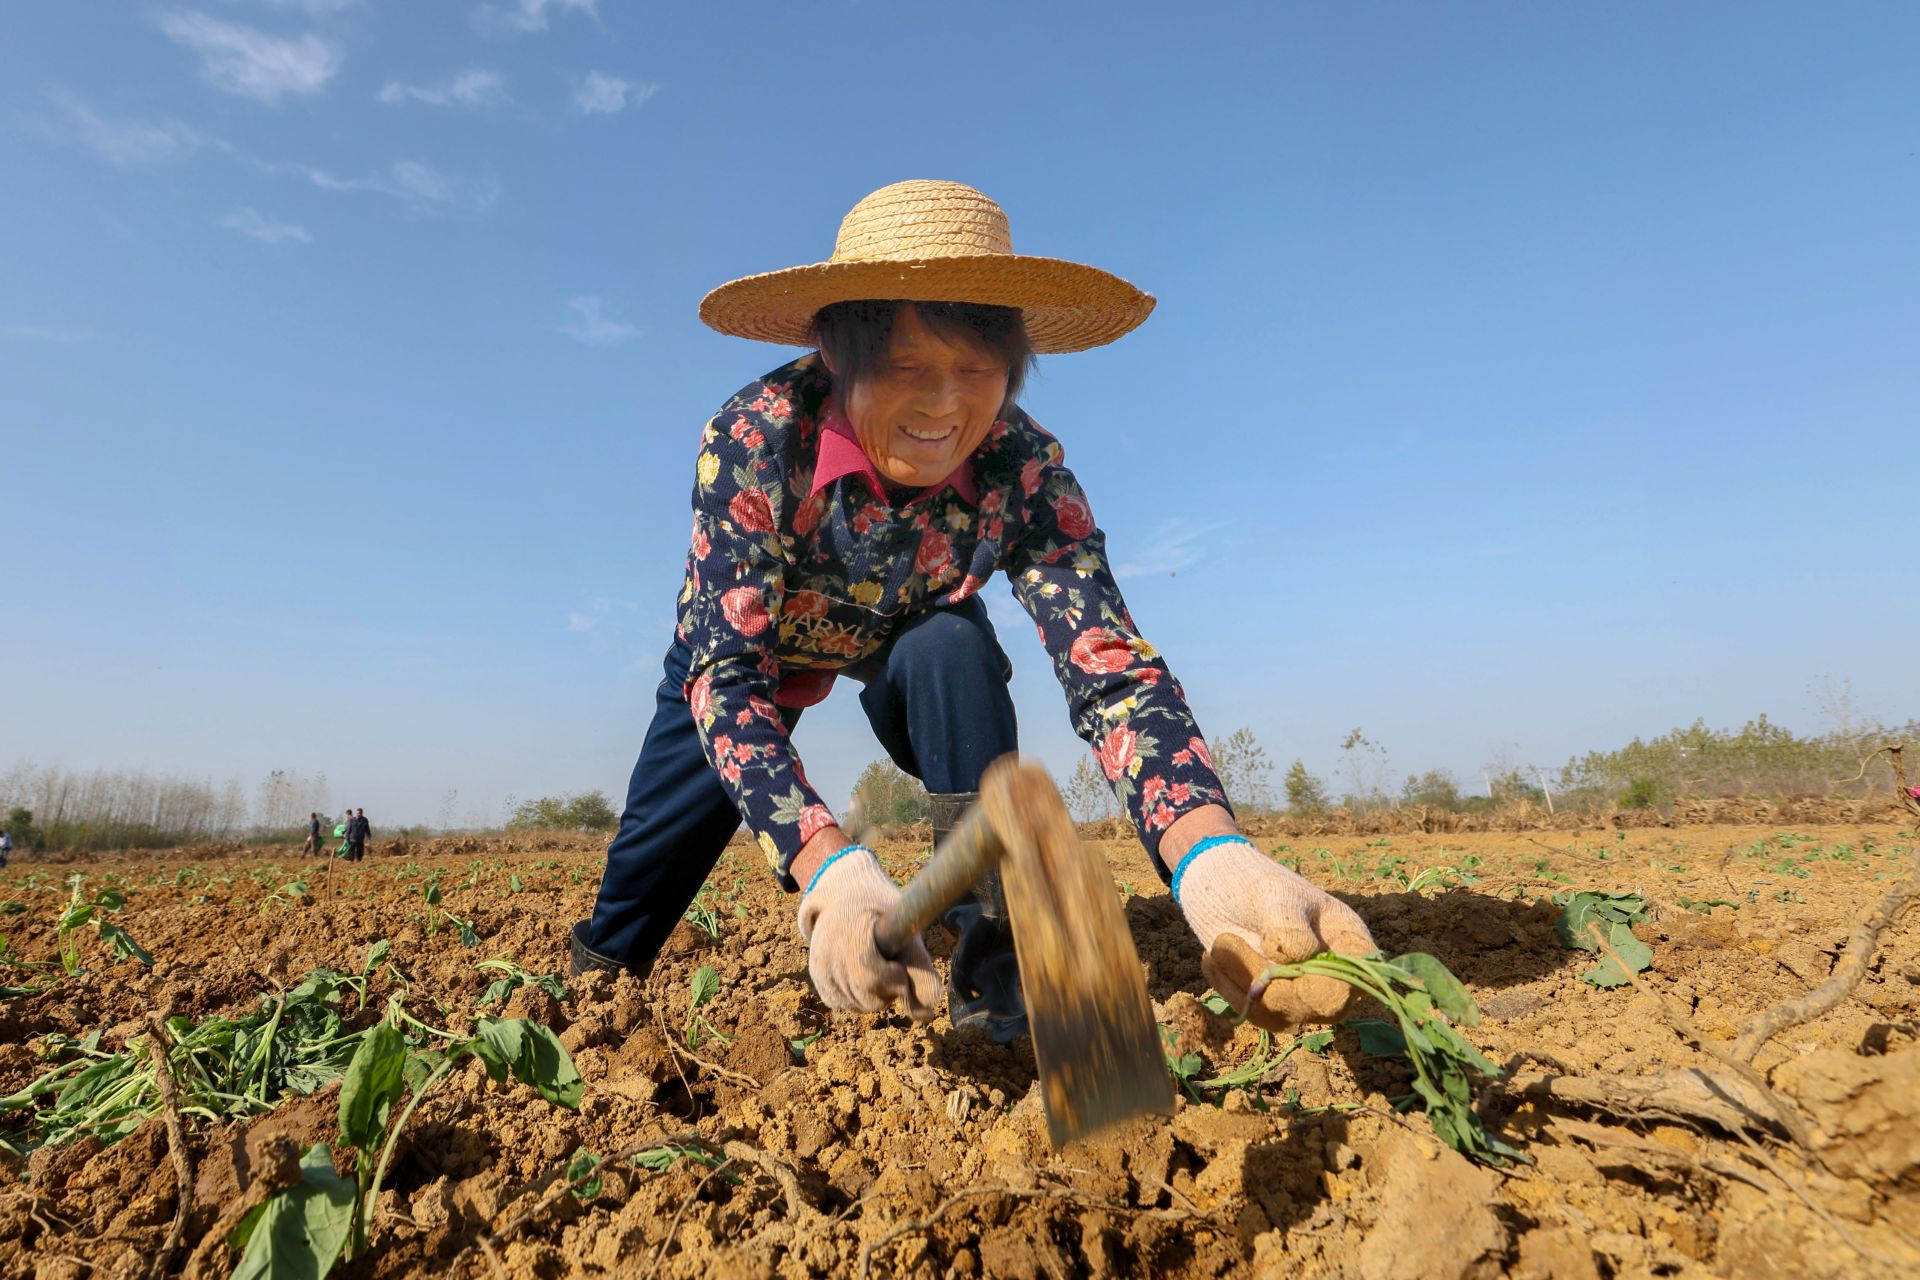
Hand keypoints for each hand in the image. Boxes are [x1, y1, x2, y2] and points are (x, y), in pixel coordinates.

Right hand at [796, 848, 940, 1019]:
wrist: (847, 892)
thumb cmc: (883, 910)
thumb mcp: (906, 926)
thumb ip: (919, 966)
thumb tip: (927, 1012)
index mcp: (850, 928)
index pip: (870, 975)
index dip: (894, 980)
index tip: (902, 968)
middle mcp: (828, 948)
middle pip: (866, 996)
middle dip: (890, 990)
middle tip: (896, 967)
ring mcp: (819, 964)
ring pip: (857, 1005)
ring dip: (877, 995)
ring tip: (882, 966)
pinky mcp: (817, 978)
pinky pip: (845, 1004)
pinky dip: (861, 997)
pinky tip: (867, 974)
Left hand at [1176, 838, 1375, 1030]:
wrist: (1221, 888)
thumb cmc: (1256, 883)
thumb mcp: (1273, 892)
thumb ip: (1287, 924)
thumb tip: (1299, 960)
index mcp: (1351, 943)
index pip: (1358, 979)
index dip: (1328, 983)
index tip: (1279, 958)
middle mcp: (1336, 975)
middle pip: (1324, 1006)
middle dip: (1273, 983)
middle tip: (1227, 941)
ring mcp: (1306, 993)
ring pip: (1284, 1013)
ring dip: (1242, 982)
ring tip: (1219, 943)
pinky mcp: (1275, 1004)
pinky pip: (1257, 1014)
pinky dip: (1229, 990)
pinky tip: (1211, 959)